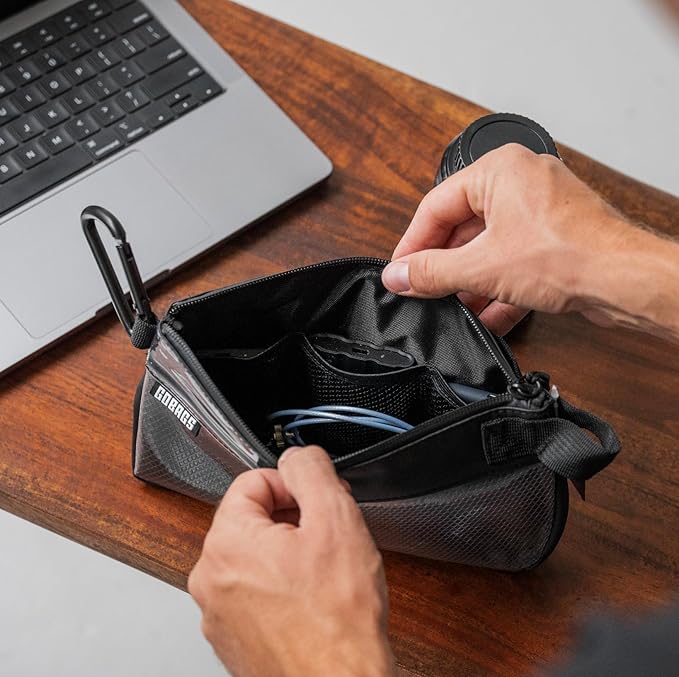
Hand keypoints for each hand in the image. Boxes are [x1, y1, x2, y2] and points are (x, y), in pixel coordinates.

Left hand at [188, 446, 394, 676]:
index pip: (251, 480)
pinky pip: (254, 592)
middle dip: (292, 517)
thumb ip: (311, 470)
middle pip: (252, 518)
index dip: (292, 484)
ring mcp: (219, 612)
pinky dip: (281, 586)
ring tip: (323, 572)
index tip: (315, 500)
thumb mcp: (336, 519)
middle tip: (327, 534)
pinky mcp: (233, 638)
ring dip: (288, 553)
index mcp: (227, 543)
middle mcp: (211, 578)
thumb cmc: (337, 622)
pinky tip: (312, 600)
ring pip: (255, 556)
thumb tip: (297, 455)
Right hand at [382, 143, 633, 334]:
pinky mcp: (554, 239)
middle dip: (444, 267)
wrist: (626, 281)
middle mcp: (520, 183)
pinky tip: (487, 316)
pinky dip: (498, 287)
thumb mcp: (482, 267)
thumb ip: (432, 272)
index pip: (436, 206)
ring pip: (488, 247)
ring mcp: (540, 211)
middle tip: (422, 291)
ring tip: (452, 308)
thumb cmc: (571, 254)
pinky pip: (513, 260)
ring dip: (470, 283)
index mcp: (498, 170)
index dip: (412, 244)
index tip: (399, 271)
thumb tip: (398, 275)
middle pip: (462, 228)